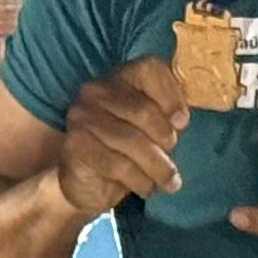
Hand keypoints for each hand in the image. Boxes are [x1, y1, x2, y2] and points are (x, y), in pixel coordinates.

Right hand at [56, 60, 187, 217]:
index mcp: (120, 78)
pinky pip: (118, 165)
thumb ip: (167, 116)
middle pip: (144, 111)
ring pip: (133, 142)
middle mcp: (96, 92)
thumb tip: (180, 120)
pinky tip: (147, 188)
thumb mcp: (151, 130)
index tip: (182, 123)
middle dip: (165, 141)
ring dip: (158, 168)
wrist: (85, 183)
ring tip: (169, 183)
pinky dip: (139, 180)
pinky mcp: (76, 146)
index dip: (171, 95)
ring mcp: (82, 117)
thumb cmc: (126, 152)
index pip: (150, 69)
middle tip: (172, 162)